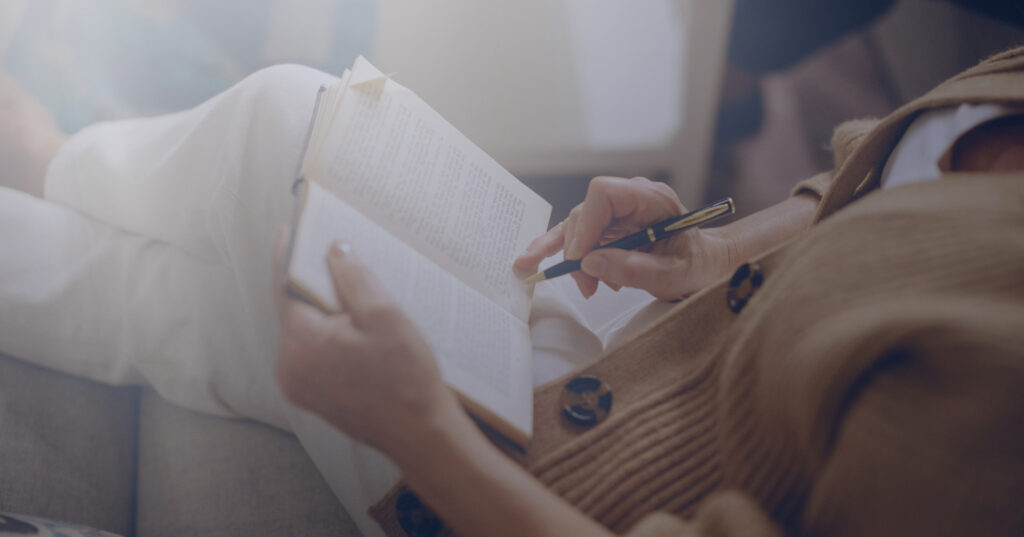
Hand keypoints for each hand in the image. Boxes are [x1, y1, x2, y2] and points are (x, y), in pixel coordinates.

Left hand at [273, 233, 463, 455]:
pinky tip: (358, 336)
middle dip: (315, 288)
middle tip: (341, 266)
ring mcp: (298, 385)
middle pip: (294, 310)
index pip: (283, 286)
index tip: (290, 231)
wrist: (420, 433)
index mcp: (302, 341)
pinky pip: (312, 355)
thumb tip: (334, 251)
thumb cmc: (407, 378)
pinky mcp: (311, 397)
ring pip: (304, 333)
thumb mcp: (385, 315)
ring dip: (325, 316)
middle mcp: (289, 365)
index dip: (287, 255)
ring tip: (358, 306)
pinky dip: (328, 339)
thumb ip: (354, 278)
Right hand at [514, 176, 735, 300]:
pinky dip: (559, 251)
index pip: (604, 194)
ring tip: (582, 287)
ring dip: (571, 257)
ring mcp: (618, 212)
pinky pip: (577, 234)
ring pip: (576, 225)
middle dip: (578, 250)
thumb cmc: (697, 265)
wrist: (707, 266)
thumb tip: (590, 263)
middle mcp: (631, 198)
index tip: (582, 258)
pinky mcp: (608, 227)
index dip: (586, 224)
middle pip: (585, 213)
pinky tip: (535, 261)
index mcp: (652, 199)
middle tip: (587, 285)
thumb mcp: (674, 275)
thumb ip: (634, 269)